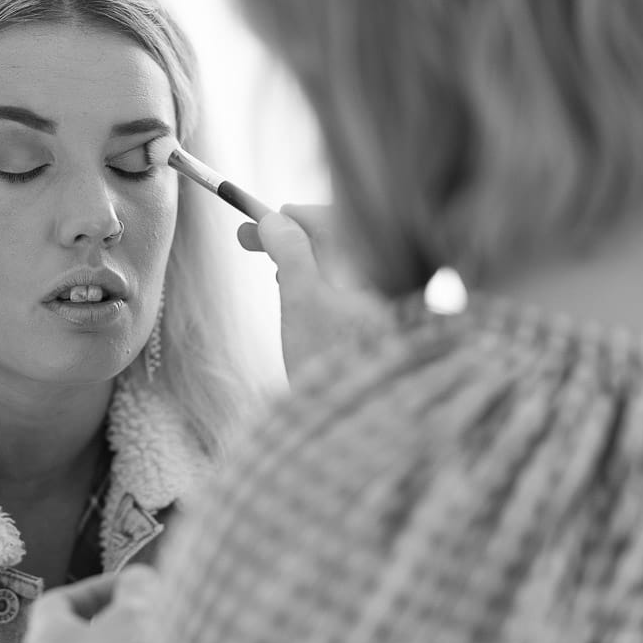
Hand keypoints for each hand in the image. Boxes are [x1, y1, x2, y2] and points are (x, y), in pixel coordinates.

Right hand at [238, 205, 382, 379]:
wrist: (361, 426)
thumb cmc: (332, 365)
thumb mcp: (302, 303)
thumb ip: (289, 253)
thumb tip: (275, 219)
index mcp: (383, 265)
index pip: (337, 218)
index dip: (294, 216)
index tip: (259, 219)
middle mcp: (394, 277)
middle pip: (339, 237)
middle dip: (292, 238)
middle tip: (248, 242)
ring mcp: (390, 300)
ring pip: (341, 262)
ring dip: (304, 261)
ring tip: (274, 277)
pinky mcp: (382, 321)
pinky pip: (349, 286)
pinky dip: (319, 284)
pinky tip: (298, 297)